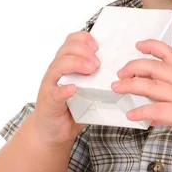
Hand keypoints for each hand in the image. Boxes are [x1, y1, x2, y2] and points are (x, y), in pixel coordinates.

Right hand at [34, 31, 100, 145]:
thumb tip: (122, 72)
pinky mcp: (49, 102)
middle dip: (83, 51)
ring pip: (58, 66)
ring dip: (76, 64)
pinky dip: (63, 89)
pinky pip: (54, 93)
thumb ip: (98, 79)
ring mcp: (51, 86)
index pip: (71, 42)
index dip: (84, 39)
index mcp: (66, 65)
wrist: (52, 132)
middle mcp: (56, 72)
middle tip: (97, 63)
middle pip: (65, 50)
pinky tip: (72, 89)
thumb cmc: (71, 108)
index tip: (98, 46)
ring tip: (91, 69)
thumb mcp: (87, 89)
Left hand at [111, 39, 171, 152]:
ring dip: (130, 85)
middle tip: (120, 72)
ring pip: (151, 86)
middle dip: (133, 67)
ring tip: (117, 88)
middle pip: (154, 67)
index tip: (139, 44)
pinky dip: (141, 112)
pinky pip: (156, 110)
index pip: (169, 53)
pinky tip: (131, 115)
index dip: (152, 46)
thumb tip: (154, 114)